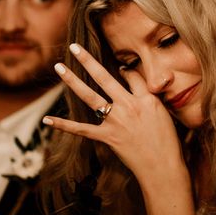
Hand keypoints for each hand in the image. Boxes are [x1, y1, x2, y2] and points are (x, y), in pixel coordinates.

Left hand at [44, 44, 189, 186]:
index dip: (126, 70)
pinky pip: (81, 129)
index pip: (132, 75)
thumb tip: (137, 85)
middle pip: (105, 77)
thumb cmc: (168, 141)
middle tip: (74, 47)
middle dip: (88, 60)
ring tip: (59, 67)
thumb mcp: (165, 112)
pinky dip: (63, 125)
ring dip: (73, 80)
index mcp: (146, 98)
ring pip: (90, 96)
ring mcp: (115, 121)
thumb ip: (149, 97)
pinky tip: (47, 119)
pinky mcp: (107, 137)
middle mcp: (128, 106)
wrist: (162, 167)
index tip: (122, 68)